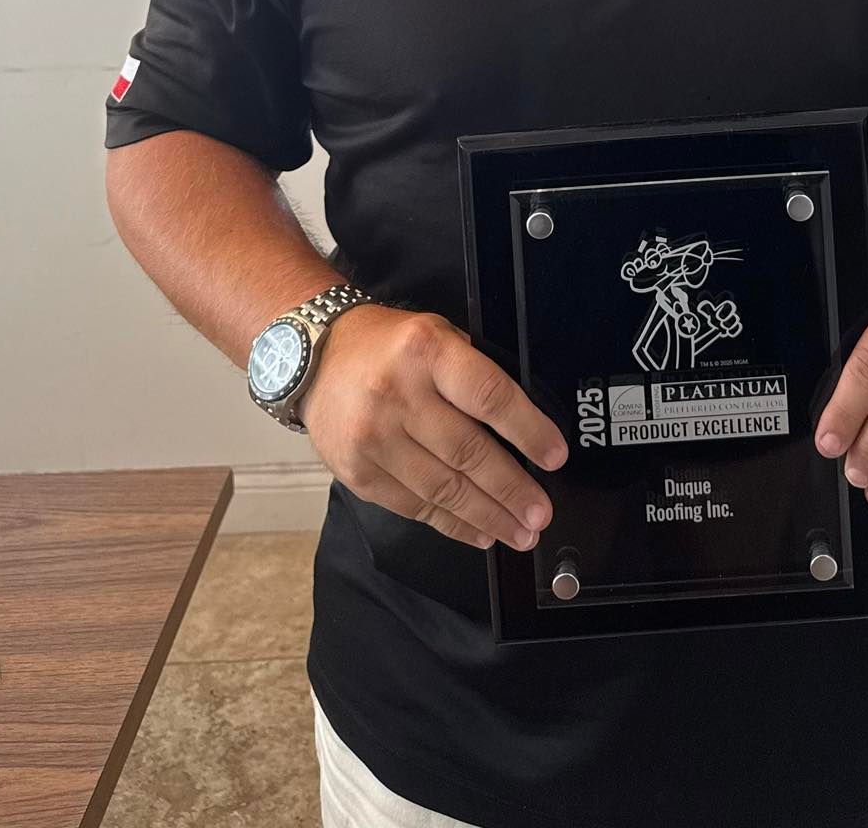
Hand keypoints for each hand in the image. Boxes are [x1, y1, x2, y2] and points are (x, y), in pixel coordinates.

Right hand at [299, 302, 566, 552]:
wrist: (312, 359)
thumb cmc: (387, 346)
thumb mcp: (436, 335)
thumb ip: (473, 373)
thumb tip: (525, 428)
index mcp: (426, 352)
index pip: (488, 396)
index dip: (528, 430)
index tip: (554, 456)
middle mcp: (398, 395)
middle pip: (468, 452)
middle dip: (512, 489)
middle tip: (540, 512)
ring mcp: (374, 438)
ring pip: (443, 489)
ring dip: (488, 516)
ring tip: (520, 531)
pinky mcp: (358, 473)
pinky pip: (414, 507)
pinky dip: (451, 524)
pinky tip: (479, 532)